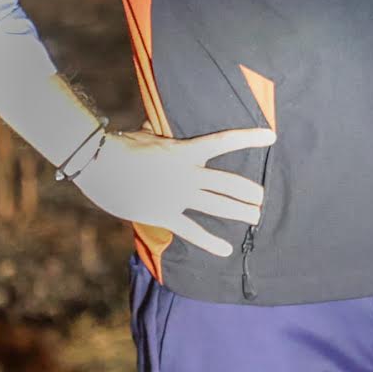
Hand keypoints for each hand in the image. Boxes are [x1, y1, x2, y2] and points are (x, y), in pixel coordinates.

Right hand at [70, 125, 274, 256]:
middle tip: (263, 198)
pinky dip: (211, 242)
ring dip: (240, 212)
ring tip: (257, 217)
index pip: (224, 141)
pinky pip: (193, 231)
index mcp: (186, 151)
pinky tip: (227, 250)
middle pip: (228, 183)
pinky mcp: (165, 214)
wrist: (100, 164)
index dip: (249, 138)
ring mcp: (178, 195)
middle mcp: (188, 174)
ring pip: (218, 206)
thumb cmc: (120, 146)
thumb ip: (157, 130)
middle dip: (249, 191)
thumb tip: (153, 121)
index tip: (271, 135)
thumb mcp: (144, 134)